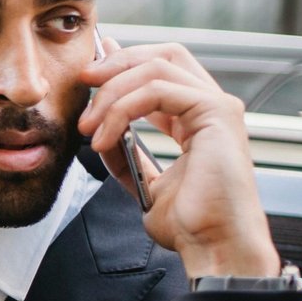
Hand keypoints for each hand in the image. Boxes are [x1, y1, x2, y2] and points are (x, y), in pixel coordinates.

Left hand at [78, 38, 280, 278]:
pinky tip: (104, 138)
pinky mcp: (217, 113)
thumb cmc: (188, 224)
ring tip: (87, 126)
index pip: (160, 70)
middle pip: (163, 54)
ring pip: (155, 68)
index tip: (87, 75)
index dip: (122, 64)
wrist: (212, 246)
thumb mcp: (143, 180)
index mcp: (197, 118)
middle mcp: (211, 106)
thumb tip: (98, 126)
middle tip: (83, 82)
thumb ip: (125, 150)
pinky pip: (157, 91)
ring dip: (111, 93)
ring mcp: (218, 106)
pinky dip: (122, 110)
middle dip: (117, 63)